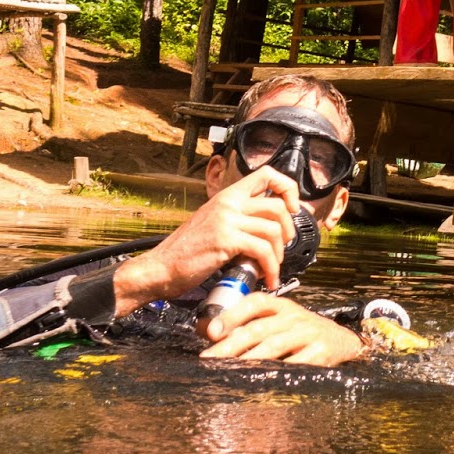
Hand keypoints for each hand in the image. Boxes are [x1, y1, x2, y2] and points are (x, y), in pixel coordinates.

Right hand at [112, 164, 299, 311]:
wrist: (159, 268)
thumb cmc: (186, 252)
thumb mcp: (214, 223)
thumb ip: (239, 219)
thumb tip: (270, 225)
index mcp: (227, 195)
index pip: (268, 174)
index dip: (288, 188)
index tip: (293, 208)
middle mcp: (228, 203)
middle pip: (278, 205)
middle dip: (289, 230)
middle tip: (283, 247)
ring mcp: (226, 221)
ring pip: (273, 229)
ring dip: (279, 254)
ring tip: (272, 268)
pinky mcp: (225, 241)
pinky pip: (262, 251)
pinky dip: (271, 268)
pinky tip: (267, 278)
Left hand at [198, 294, 365, 364]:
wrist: (342, 340)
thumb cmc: (302, 332)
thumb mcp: (279, 321)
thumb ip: (248, 324)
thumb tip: (207, 332)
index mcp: (281, 306)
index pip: (255, 302)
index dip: (232, 314)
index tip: (210, 330)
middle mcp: (293, 316)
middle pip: (258, 329)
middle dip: (230, 344)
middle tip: (208, 358)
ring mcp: (307, 333)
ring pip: (273, 346)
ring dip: (248, 359)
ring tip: (228, 370)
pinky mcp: (319, 352)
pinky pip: (293, 364)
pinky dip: (276, 373)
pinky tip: (260, 382)